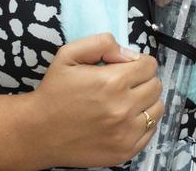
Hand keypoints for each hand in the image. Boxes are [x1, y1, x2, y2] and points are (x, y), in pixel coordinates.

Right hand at [29, 33, 162, 168]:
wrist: (37, 133)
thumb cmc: (54, 92)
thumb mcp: (69, 55)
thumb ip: (102, 43)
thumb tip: (130, 54)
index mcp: (113, 82)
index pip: (150, 66)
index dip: (139, 63)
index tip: (126, 68)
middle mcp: (123, 109)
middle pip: (156, 86)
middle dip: (143, 81)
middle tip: (125, 85)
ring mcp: (126, 133)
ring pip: (157, 109)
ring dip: (146, 102)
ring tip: (126, 102)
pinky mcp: (125, 152)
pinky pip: (150, 131)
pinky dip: (142, 123)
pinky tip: (124, 120)